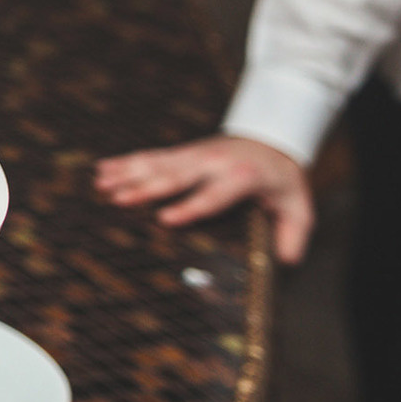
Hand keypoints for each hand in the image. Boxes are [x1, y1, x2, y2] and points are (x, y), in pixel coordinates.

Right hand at [93, 134, 314, 262]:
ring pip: (157, 163)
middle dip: (145, 187)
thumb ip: (294, 235)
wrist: (275, 138)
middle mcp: (213, 163)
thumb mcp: (298, 206)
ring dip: (128, 172)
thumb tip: (287, 263)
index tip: (164, 219)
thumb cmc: (284, 179)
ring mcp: (195, 155)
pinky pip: (152, 155)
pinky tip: (103, 167)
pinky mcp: (184, 151)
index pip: (212, 195)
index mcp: (241, 178)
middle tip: (118, 198)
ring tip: (101, 182)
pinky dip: (126, 160)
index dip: (188, 207)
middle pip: (175, 176)